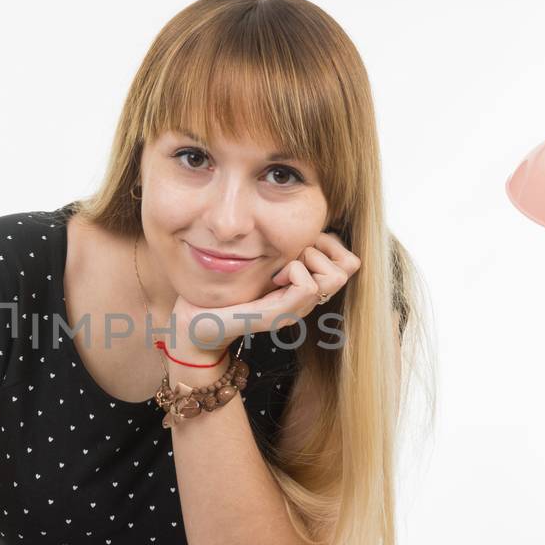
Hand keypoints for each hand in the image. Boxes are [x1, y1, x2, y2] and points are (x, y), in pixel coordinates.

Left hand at [171, 231, 360, 354]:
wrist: (196, 322)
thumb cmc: (223, 289)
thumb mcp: (259, 260)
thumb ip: (281, 246)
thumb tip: (300, 221)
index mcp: (303, 287)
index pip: (348, 260)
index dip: (330, 242)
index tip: (300, 240)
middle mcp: (305, 301)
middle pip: (349, 266)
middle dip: (323, 246)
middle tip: (290, 251)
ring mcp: (295, 310)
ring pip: (334, 276)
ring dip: (309, 257)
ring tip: (282, 264)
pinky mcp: (278, 316)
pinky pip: (308, 286)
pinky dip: (294, 270)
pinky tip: (274, 275)